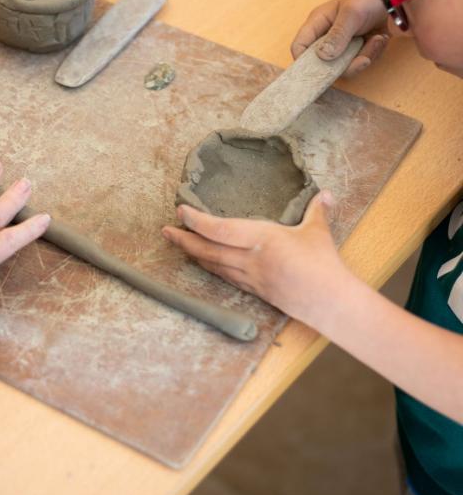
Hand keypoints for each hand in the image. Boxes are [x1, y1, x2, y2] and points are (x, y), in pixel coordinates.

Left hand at [162, 191, 349, 323]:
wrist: (328, 302)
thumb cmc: (323, 264)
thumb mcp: (318, 232)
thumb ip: (317, 210)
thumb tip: (326, 193)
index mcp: (262, 239)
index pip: (220, 229)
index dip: (197, 221)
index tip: (180, 211)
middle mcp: (249, 259)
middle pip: (208, 250)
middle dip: (184, 240)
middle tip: (165, 231)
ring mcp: (250, 277)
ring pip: (213, 265)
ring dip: (194, 254)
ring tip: (178, 244)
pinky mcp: (255, 290)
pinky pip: (226, 276)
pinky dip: (211, 267)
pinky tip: (204, 264)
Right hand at [291, 0, 389, 76]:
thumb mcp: (352, 14)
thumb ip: (337, 36)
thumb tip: (322, 56)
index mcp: (318, 23)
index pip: (299, 47)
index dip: (303, 61)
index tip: (319, 70)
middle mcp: (327, 36)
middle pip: (321, 63)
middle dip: (342, 64)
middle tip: (360, 59)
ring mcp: (342, 45)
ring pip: (342, 67)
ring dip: (362, 57)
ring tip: (376, 40)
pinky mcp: (357, 50)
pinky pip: (358, 63)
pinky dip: (372, 54)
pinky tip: (380, 39)